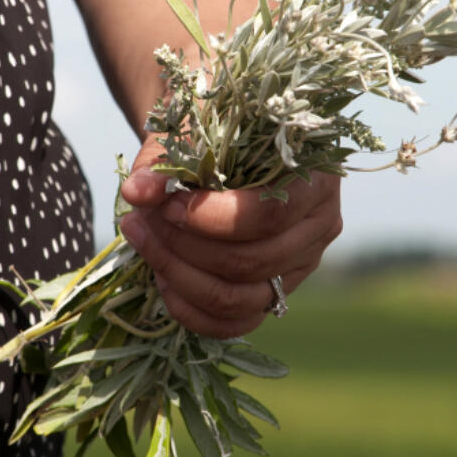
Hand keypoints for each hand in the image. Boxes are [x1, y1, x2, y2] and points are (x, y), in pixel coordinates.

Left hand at [118, 136, 341, 338]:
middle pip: (252, 261)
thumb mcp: (193, 134)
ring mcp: (300, 267)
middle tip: (138, 222)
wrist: (227, 145)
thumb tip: (137, 192)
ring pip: (240, 298)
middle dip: (183, 246)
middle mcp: (319, 227)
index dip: (209, 217)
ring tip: (143, 243)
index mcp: (315, 178)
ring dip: (179, 277)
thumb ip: (166, 161)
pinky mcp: (276, 294)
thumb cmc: (217, 133)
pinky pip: (235, 323)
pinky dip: (191, 309)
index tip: (165, 205)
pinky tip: (160, 280)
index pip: (268, 215)